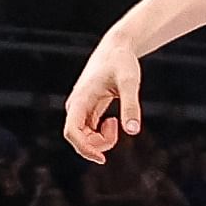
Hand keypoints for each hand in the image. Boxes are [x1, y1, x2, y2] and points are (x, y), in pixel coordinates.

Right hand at [60, 40, 142, 163]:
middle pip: (77, 137)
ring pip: (83, 136)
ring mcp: (80, 107)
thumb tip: (133, 131)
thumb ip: (131, 106)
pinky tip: (113, 122)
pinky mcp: (87, 108)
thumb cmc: (122, 61)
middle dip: (97, 144)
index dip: (84, 148)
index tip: (102, 158)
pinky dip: (101, 134)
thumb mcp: (130, 82)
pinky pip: (88, 130)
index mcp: (80, 99)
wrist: (117, 47)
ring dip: (100, 140)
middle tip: (117, 129)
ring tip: (116, 122)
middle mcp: (76, 105)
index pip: (71, 131)